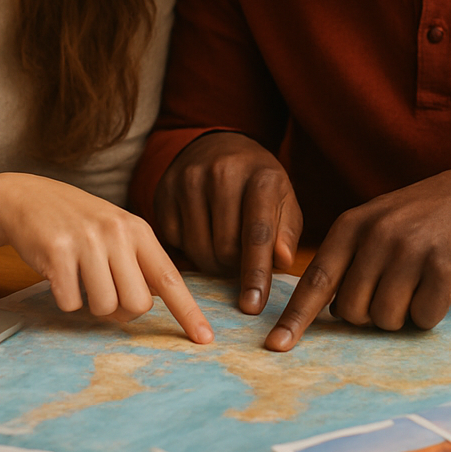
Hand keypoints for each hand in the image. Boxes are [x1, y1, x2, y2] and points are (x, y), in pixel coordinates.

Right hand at [0, 172, 212, 342]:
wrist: (26, 196)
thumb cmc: (77, 222)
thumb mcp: (116, 230)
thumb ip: (138, 262)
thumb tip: (150, 305)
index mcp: (138, 230)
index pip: (170, 277)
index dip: (188, 312)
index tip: (204, 339)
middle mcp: (117, 233)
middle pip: (138, 304)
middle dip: (122, 310)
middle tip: (104, 291)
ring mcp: (87, 242)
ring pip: (104, 307)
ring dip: (91, 303)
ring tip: (79, 276)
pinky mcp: (57, 253)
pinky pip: (71, 303)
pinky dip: (65, 298)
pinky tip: (58, 272)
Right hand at [152, 132, 302, 314]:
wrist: (218, 145)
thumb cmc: (258, 183)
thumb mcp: (284, 200)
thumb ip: (286, 232)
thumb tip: (282, 261)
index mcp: (261, 176)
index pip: (257, 233)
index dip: (256, 273)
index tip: (253, 306)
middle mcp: (222, 173)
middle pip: (224, 247)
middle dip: (233, 268)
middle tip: (239, 264)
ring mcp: (188, 179)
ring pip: (197, 248)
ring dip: (211, 262)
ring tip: (222, 250)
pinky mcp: (164, 190)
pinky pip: (174, 240)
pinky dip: (188, 248)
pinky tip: (200, 233)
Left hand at [264, 160, 450, 351]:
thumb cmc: (425, 216)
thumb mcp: (378, 221)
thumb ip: (350, 258)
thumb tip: (329, 311)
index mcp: (352, 224)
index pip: (315, 281)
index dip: (295, 318)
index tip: (276, 346)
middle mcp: (377, 236)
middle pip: (352, 311)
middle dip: (370, 313)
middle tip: (395, 287)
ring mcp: (411, 252)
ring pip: (386, 319)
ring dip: (403, 314)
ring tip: (419, 282)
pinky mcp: (445, 269)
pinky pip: (423, 318)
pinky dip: (431, 313)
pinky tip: (442, 284)